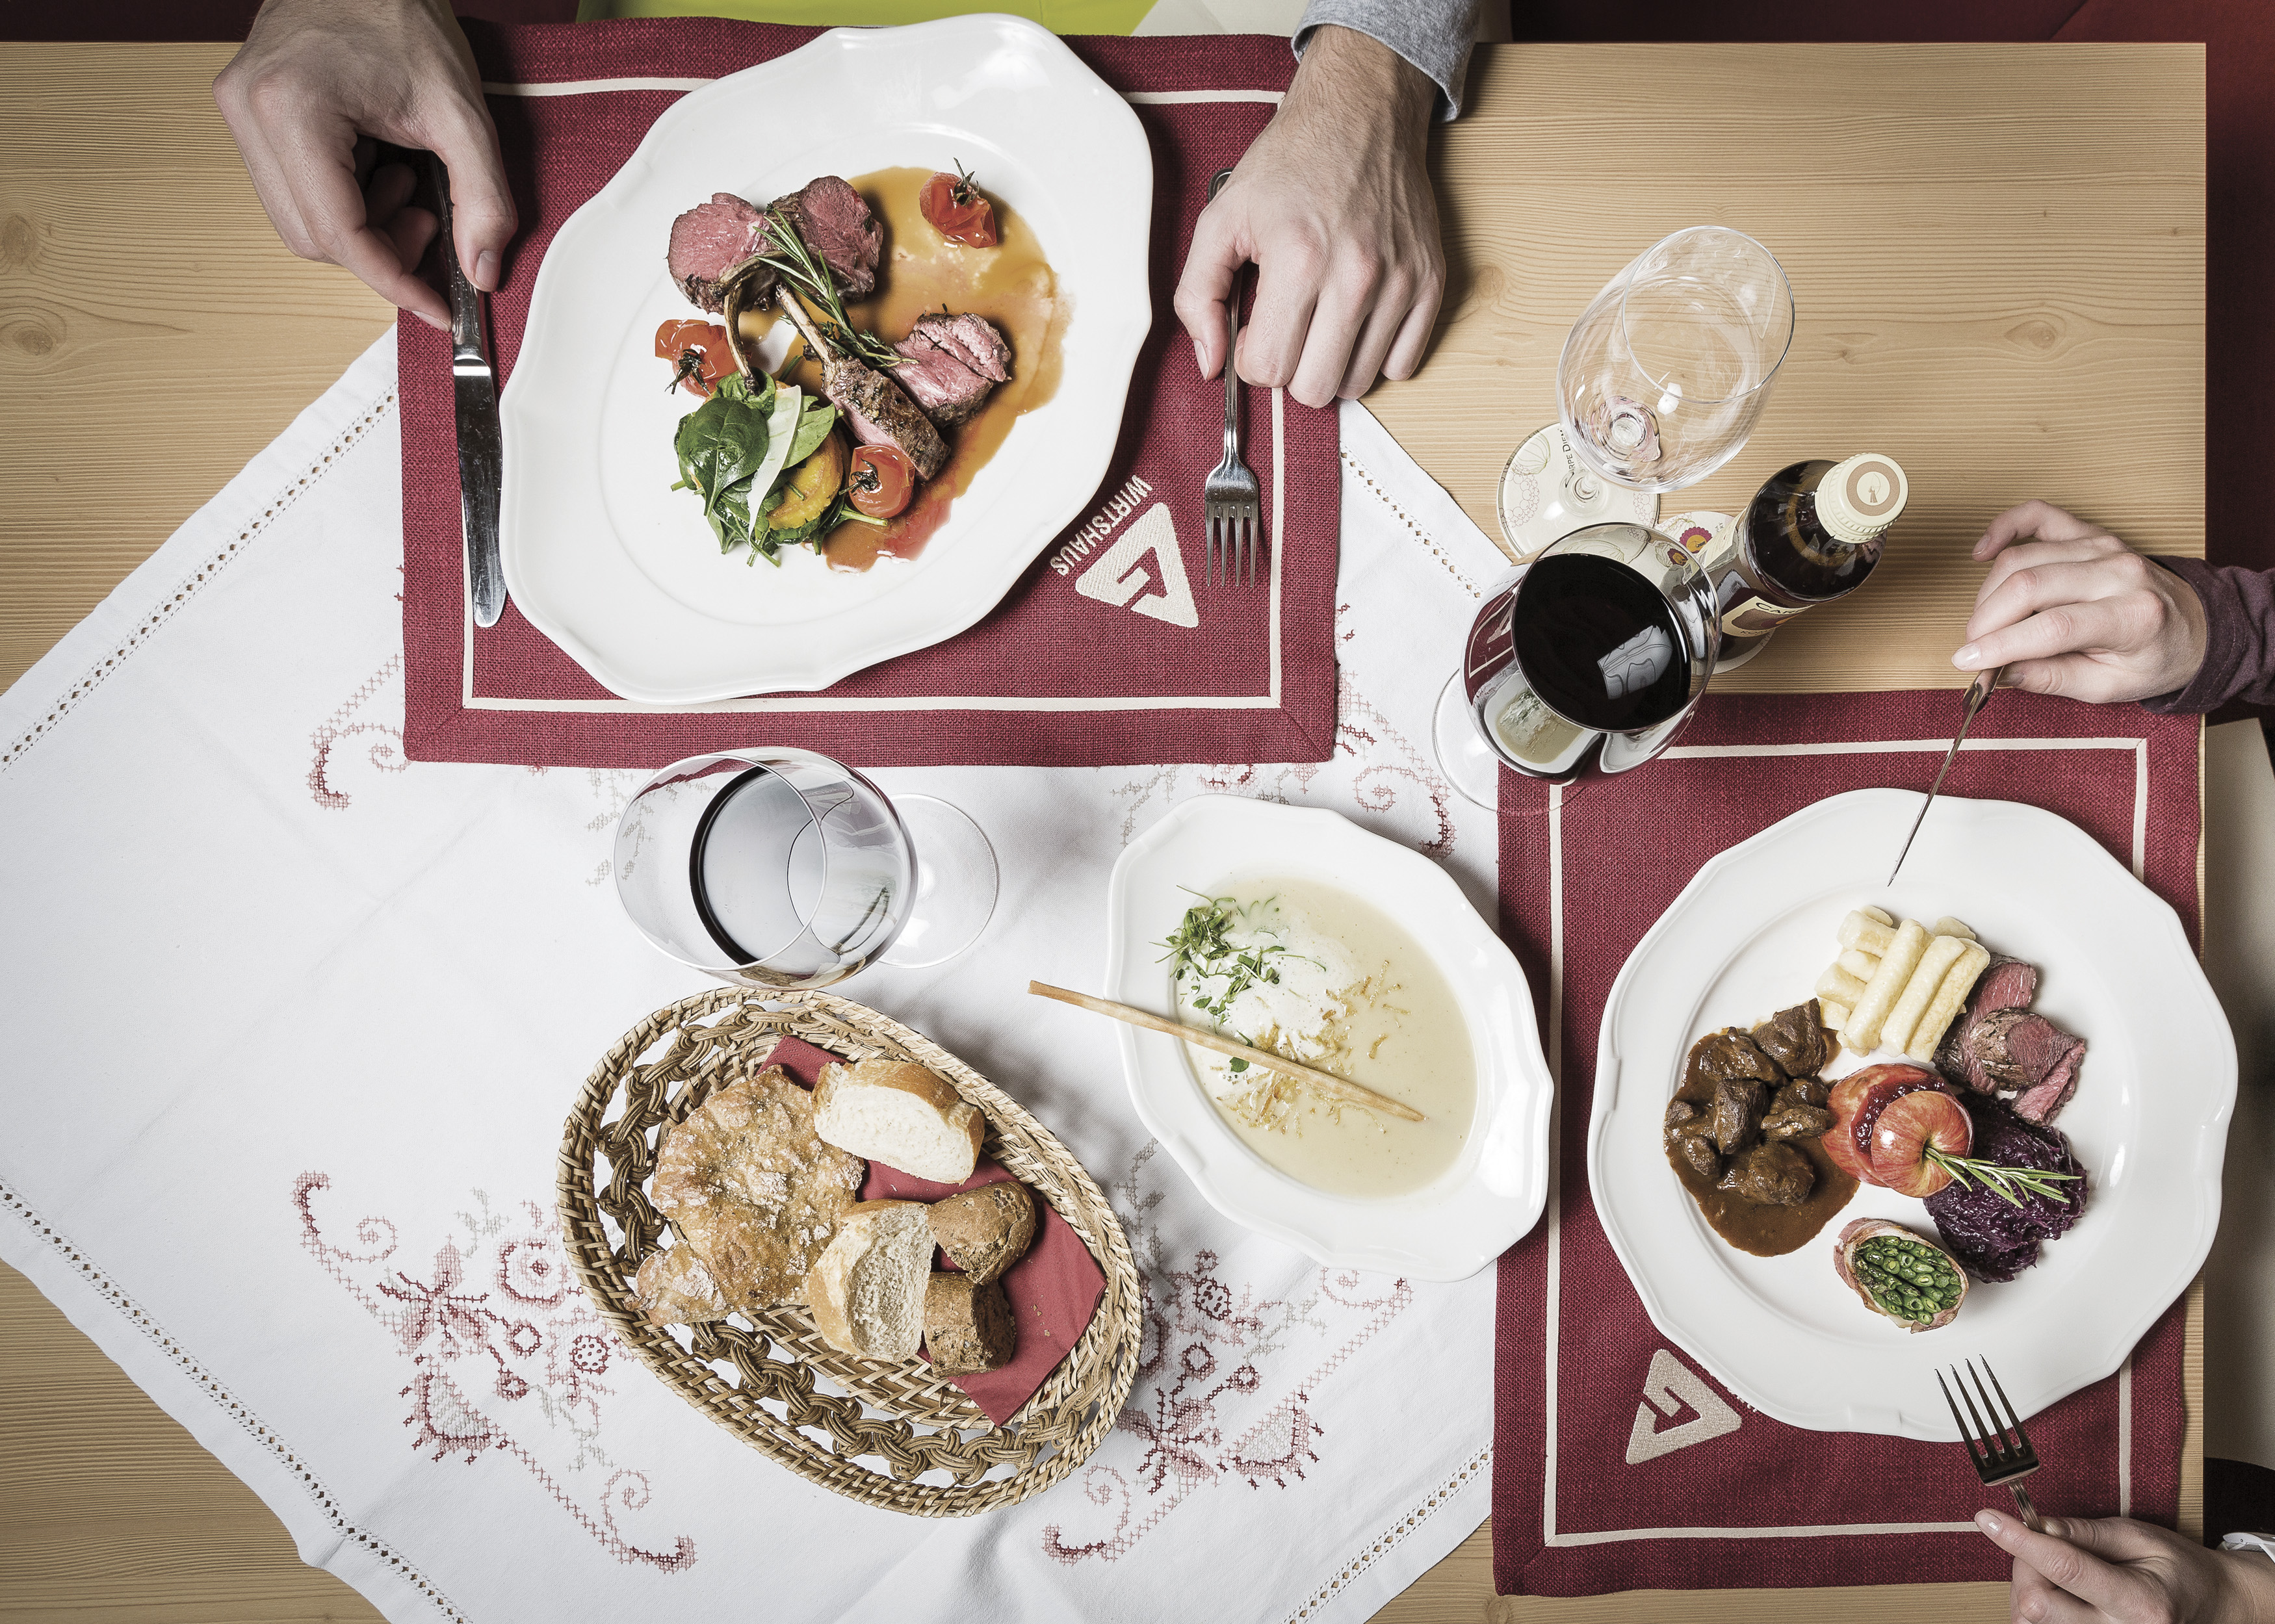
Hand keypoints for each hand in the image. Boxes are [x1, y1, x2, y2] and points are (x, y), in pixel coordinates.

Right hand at [214, 0, 516, 328]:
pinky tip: (379, 163)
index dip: (394, 280)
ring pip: (301, 223)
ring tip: (406, 178)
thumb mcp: (462, 112)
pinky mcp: (247, 112)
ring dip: (365, 224)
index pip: (339, 235)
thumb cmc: (404, 15)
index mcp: (292, 108)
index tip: (439, 307)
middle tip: (430, 218)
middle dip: (381, 250)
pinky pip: (295, 191)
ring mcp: (239, 112)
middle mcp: (248, 112)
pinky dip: (346, 199)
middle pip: (314, 239)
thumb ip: (482, 198)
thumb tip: (481, 271)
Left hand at [1172, 24, 1443, 408]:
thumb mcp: (1220, 218)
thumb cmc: (1290, 164)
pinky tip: (1357, 319)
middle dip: (1291, 369)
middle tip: (1287, 327)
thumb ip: (1197, 296)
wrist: (1360, 113)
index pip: (1270, 369)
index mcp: (1298, 261)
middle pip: (1316, 389)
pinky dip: (1376, 355)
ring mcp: (1400, 281)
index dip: (1252, 358)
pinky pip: (1403, 365)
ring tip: (1320, 319)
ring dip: (1332, 363)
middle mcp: (1356, 276)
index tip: (1255, 329)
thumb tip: (1210, 363)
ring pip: (1358, 383)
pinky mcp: (1431, 281)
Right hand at [1954, 501, 2207, 702]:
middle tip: (1972, 647)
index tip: (1966, 661)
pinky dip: (2003, 527)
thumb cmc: (2154, 658)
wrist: (2193, 625)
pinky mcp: (2090, 533)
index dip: (2001, 645)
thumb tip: (1999, 672)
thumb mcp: (2110, 687)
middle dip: (1987, 619)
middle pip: (2031, 586)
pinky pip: (2038, 515)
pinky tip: (1982, 552)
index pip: (2053, 627)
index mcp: (2133, 616)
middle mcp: (2120, 572)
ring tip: (1985, 622)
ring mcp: (2104, 547)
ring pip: (2024, 557)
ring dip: (1988, 592)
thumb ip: (2053, 679)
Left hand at [1975, 1509, 2274, 1623]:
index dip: (2020, 1541)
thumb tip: (2038, 1525)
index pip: (2065, 1568)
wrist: (2212, 1606)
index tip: (1987, 1517)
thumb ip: (2085, 1533)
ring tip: (2053, 1567)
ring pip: (2034, 1621)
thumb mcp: (2138, 1536)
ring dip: (2028, 1588)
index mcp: (2140, 1600)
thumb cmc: (2177, 1567)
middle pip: (2037, 1605)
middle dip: (2022, 1567)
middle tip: (2034, 1542)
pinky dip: (2039, 1607)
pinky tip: (2057, 1590)